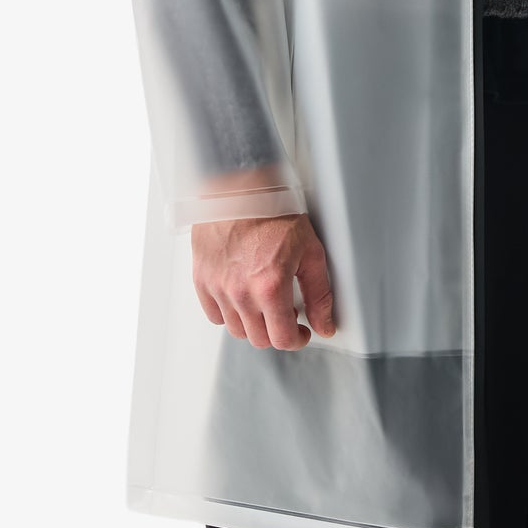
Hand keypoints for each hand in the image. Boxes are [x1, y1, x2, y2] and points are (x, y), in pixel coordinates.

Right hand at [191, 212, 335, 348]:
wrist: (240, 188)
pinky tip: (242, 296)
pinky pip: (214, 315)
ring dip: (254, 323)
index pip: (282, 338)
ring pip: (237, 330)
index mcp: (270, 286)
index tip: (301, 331)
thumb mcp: (310, 251)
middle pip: (259, 339)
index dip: (297, 339)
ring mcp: (218, 288)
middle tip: (287, 315)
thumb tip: (325, 324)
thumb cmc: (274, 212)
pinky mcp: (202, 280)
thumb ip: (319, 293)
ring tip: (265, 302)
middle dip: (277, 331)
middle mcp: (241, 292)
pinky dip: (229, 313)